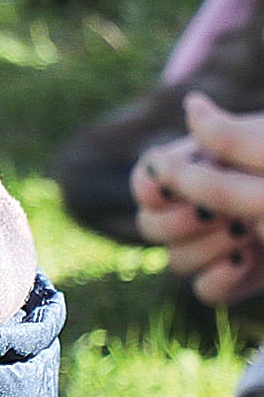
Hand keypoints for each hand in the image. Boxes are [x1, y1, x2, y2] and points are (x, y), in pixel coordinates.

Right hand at [135, 93, 263, 304]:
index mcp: (203, 168)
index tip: (179, 181)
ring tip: (246, 231)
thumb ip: (231, 134)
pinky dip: (222, 279)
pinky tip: (249, 258)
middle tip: (221, 212)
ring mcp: (220, 245)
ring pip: (177, 261)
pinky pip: (205, 291)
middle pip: (149, 227)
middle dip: (181, 221)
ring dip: (207, 247)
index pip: (146, 182)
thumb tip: (192, 105)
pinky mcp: (240, 276)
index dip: (154, 186)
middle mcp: (202, 207)